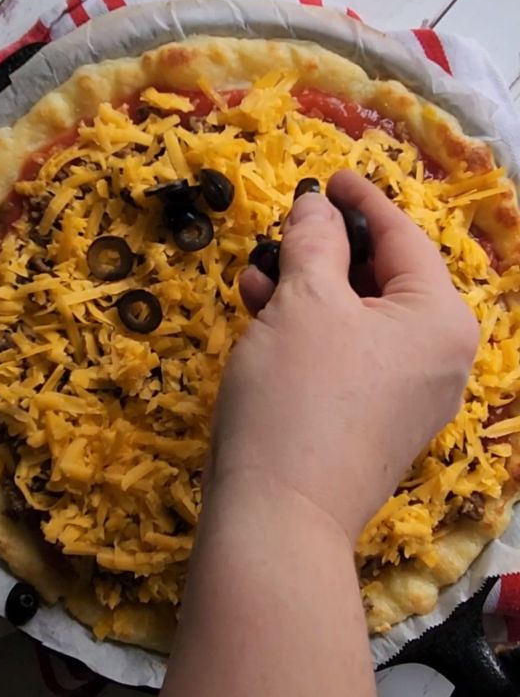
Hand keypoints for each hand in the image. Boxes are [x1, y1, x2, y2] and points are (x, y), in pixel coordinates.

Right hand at [209, 170, 478, 542]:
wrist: (278, 518)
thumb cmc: (298, 395)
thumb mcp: (304, 300)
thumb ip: (315, 240)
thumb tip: (319, 206)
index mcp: (440, 321)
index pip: (404, 238)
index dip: (361, 201)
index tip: (327, 178)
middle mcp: (438, 359)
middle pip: (382, 280)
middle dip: (325, 252)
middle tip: (282, 233)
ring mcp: (407, 399)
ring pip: (357, 321)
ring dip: (307, 291)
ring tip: (256, 276)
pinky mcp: (372, 426)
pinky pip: (347, 360)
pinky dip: (309, 334)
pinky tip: (262, 319)